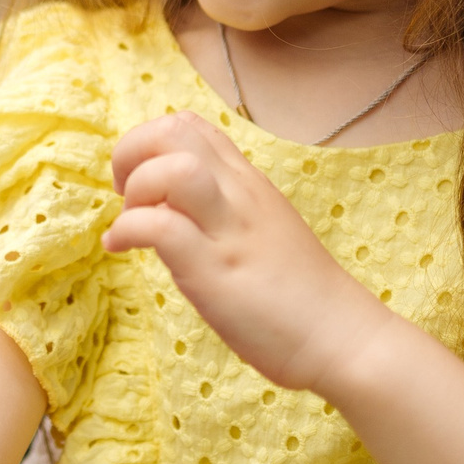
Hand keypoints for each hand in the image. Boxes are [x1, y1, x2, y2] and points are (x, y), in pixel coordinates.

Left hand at [102, 111, 397, 395]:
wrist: (340, 337)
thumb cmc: (297, 292)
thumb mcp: (259, 229)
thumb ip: (219, 209)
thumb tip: (167, 208)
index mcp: (247, 182)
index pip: (192, 126)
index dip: (149, 141)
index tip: (140, 178)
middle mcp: (239, 194)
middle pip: (174, 131)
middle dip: (132, 152)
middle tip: (125, 194)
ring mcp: (228, 229)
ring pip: (173, 168)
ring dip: (137, 189)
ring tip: (130, 222)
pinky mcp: (215, 270)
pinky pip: (160, 227)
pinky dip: (129, 231)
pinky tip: (122, 249)